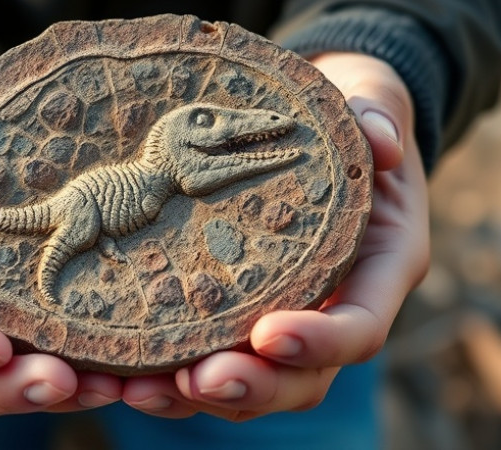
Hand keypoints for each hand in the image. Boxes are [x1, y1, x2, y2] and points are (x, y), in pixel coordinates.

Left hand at [122, 52, 430, 419]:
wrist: (315, 129)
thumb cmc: (347, 119)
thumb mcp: (371, 106)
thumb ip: (379, 118)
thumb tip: (381, 143)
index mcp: (377, 269)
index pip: (360, 327)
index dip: (320, 341)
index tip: (269, 335)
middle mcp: (332, 308)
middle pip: (301, 378)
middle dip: (250, 386)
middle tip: (197, 380)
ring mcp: (284, 317)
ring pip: (249, 382)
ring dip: (193, 395)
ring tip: (139, 388)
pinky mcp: (238, 313)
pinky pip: (207, 357)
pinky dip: (166, 371)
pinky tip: (119, 372)